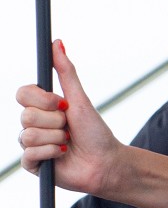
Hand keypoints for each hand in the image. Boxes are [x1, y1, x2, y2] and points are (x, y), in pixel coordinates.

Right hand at [17, 40, 123, 194]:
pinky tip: (62, 154)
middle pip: (26, 115)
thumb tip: (57, 42)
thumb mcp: (80, 99)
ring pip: (28, 135)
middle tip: (70, 128)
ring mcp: (32, 145)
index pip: (22, 94)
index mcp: (42, 108)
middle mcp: (34, 125)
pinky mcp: (34, 165)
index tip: (63, 105)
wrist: (106, 163)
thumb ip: (66, 72)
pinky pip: (29, 155)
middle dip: (55, 122)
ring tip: (68, 142)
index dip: (42, 99)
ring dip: (55, 138)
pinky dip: (51, 153)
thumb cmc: (96, 132)